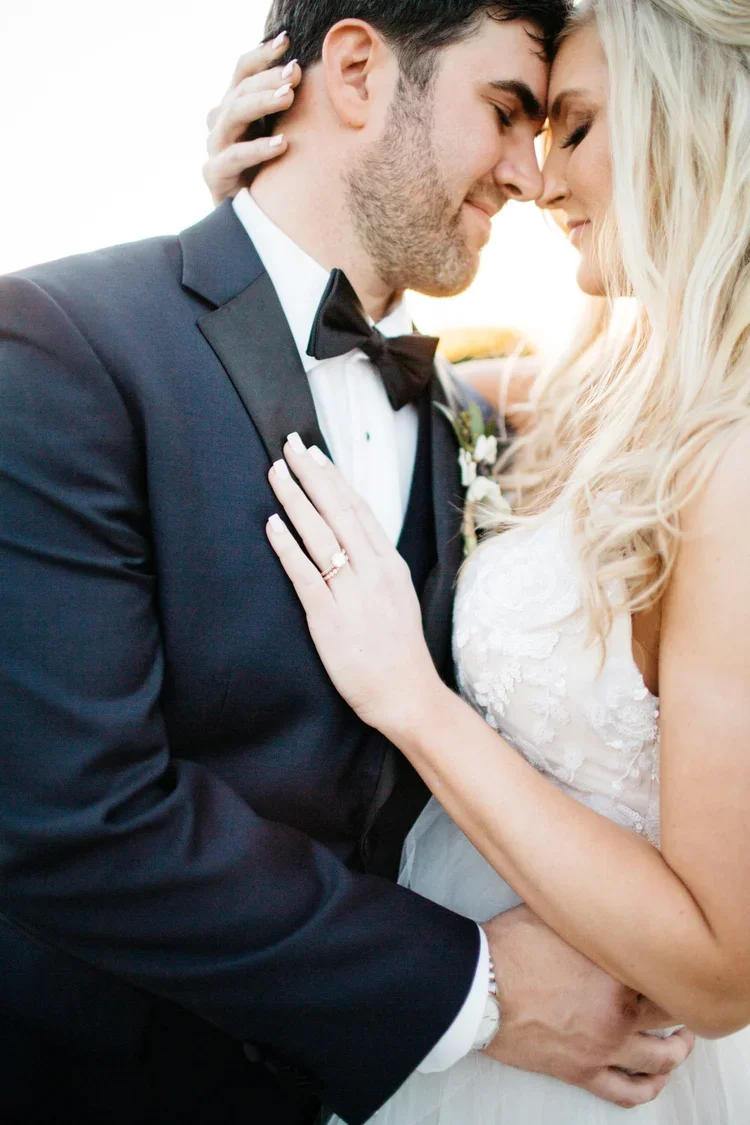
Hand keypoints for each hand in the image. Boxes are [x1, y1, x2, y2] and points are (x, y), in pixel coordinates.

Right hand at [203, 33, 301, 204]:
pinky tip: (282, 144)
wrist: (253, 223)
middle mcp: (221, 123)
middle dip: (268, 78)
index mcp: (235, 108)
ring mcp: (215, 148)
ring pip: (232, 114)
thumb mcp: (281, 135)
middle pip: (239, 89)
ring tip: (288, 97)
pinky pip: (234, 157)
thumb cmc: (273, 175)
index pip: (243, 71)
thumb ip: (287, 110)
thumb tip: (314, 78)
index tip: (286, 41)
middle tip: (295, 73)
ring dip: (262, 102)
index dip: (262, 54)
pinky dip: (258, 149)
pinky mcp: (215, 175)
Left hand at [266, 435, 443, 734]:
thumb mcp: (398, 596)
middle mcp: (373, 571)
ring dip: (295, 499)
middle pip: (338, 512)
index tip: (316, 454)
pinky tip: (271, 524)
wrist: (407, 693)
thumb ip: (377, 566)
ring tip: (276, 473)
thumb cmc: (398, 649)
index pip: (359, 509)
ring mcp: (352, 593)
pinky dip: (287, 546)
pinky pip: (305, 575)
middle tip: (290, 445)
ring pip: (320, 535)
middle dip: (312, 475)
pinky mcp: (329, 618)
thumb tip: (354, 539)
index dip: (335, 479)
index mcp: (390, 564)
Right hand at [483, 906, 695, 1109]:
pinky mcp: (583, 1071)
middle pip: (669, 1012)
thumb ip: (587, 914)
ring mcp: (605, 1046)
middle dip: (678, 1002)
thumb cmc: (510, 947)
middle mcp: (620, 1011)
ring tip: (682, 1040)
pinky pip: (627, 1092)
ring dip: (677, 1049)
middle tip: (680, 994)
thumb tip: (597, 894)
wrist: (479, 988)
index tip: (668, 955)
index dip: (669, 962)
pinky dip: (648, 1087)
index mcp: (618, 969)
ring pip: (661, 1057)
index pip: (664, 969)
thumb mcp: (555, 913)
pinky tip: (654, 1078)